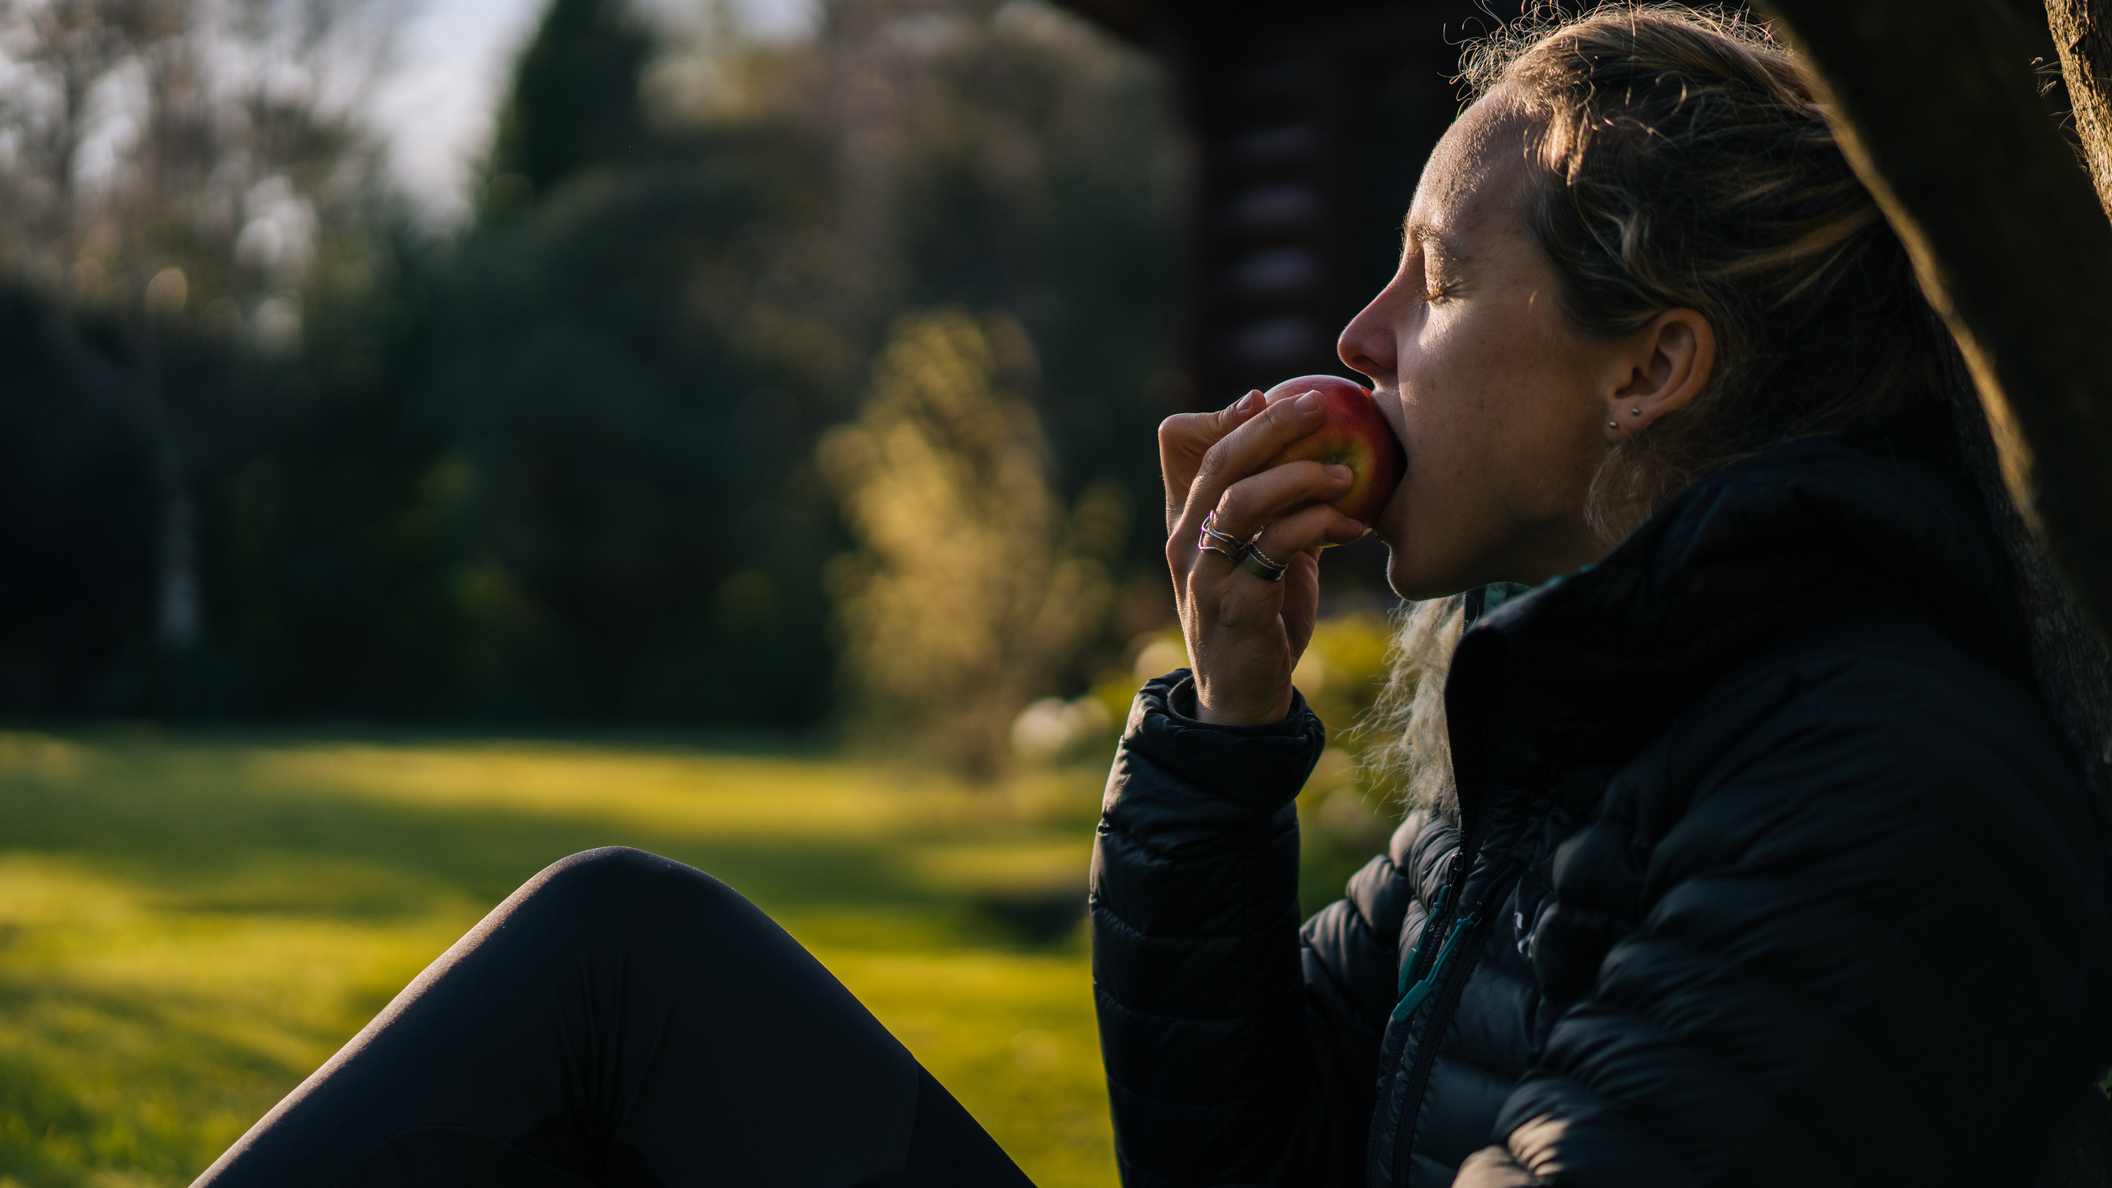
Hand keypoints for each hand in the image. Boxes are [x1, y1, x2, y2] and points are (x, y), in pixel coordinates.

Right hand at [1160, 388, 1368, 724]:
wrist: (1244, 697)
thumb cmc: (1263, 616)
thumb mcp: (1264, 553)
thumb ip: (1279, 507)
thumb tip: (1321, 448)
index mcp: (1185, 519)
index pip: (1176, 443)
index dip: (1220, 414)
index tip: (1266, 397)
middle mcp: (1184, 540)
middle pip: (1218, 460)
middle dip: (1271, 424)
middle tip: (1321, 403)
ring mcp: (1206, 574)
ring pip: (1241, 499)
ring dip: (1299, 476)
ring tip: (1346, 474)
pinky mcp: (1237, 606)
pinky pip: (1275, 548)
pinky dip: (1319, 526)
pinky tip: (1354, 528)